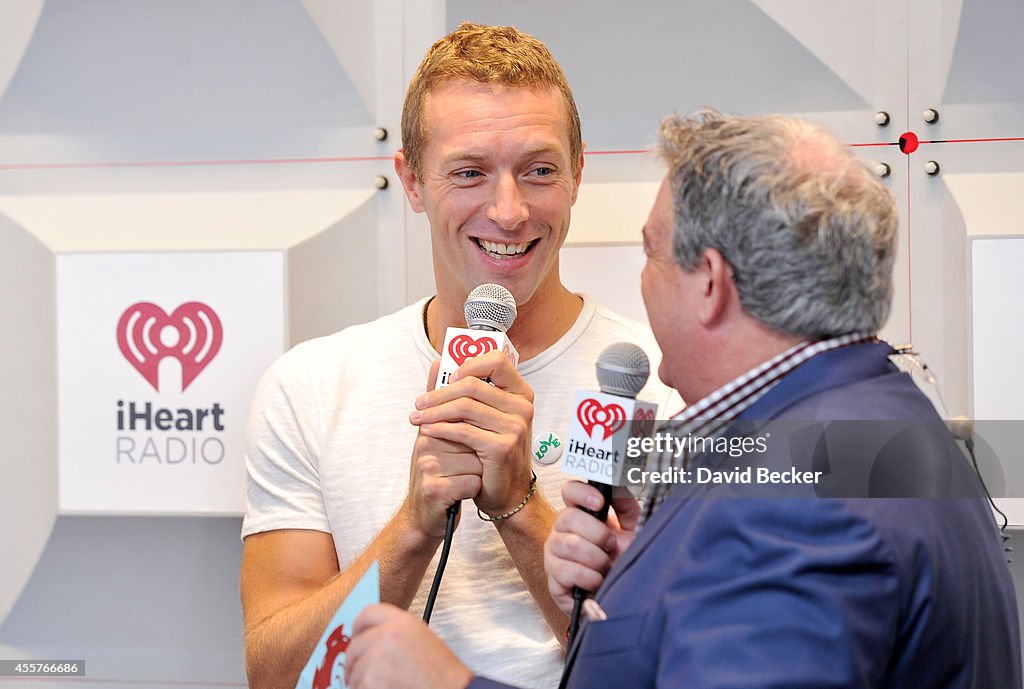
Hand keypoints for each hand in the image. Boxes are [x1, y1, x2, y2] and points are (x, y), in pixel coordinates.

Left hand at [346, 603, 472, 688]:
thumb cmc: (442, 676)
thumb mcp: (423, 640)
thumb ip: (397, 634)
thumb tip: (372, 640)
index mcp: (402, 622)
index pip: (367, 614)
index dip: (359, 627)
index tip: (356, 636)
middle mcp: (386, 635)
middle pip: (355, 645)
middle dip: (356, 661)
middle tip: (363, 672)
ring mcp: (376, 657)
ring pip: (353, 670)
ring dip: (361, 680)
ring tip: (382, 684)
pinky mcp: (369, 680)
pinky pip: (356, 686)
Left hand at [410, 350, 534, 516]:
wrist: (506, 492)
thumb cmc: (492, 453)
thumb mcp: (483, 418)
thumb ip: (462, 391)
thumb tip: (437, 362)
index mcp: (520, 394)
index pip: (497, 361)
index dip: (469, 364)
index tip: (447, 378)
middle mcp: (522, 407)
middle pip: (472, 384)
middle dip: (439, 394)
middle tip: (419, 403)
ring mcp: (515, 427)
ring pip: (464, 406)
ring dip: (434, 412)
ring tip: (417, 418)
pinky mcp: (502, 447)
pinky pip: (462, 430)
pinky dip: (440, 429)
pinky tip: (428, 431)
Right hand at [544, 481, 639, 615]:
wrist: (622, 597)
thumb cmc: (625, 562)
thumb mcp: (633, 530)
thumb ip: (625, 505)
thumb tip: (617, 483)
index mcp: (580, 515)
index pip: (570, 491)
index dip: (582, 493)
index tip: (600, 503)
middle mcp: (562, 531)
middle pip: (568, 517)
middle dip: (598, 534)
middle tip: (610, 545)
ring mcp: (554, 556)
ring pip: (568, 544)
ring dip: (596, 558)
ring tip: (606, 566)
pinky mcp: (553, 581)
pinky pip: (567, 571)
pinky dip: (590, 578)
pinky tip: (598, 581)